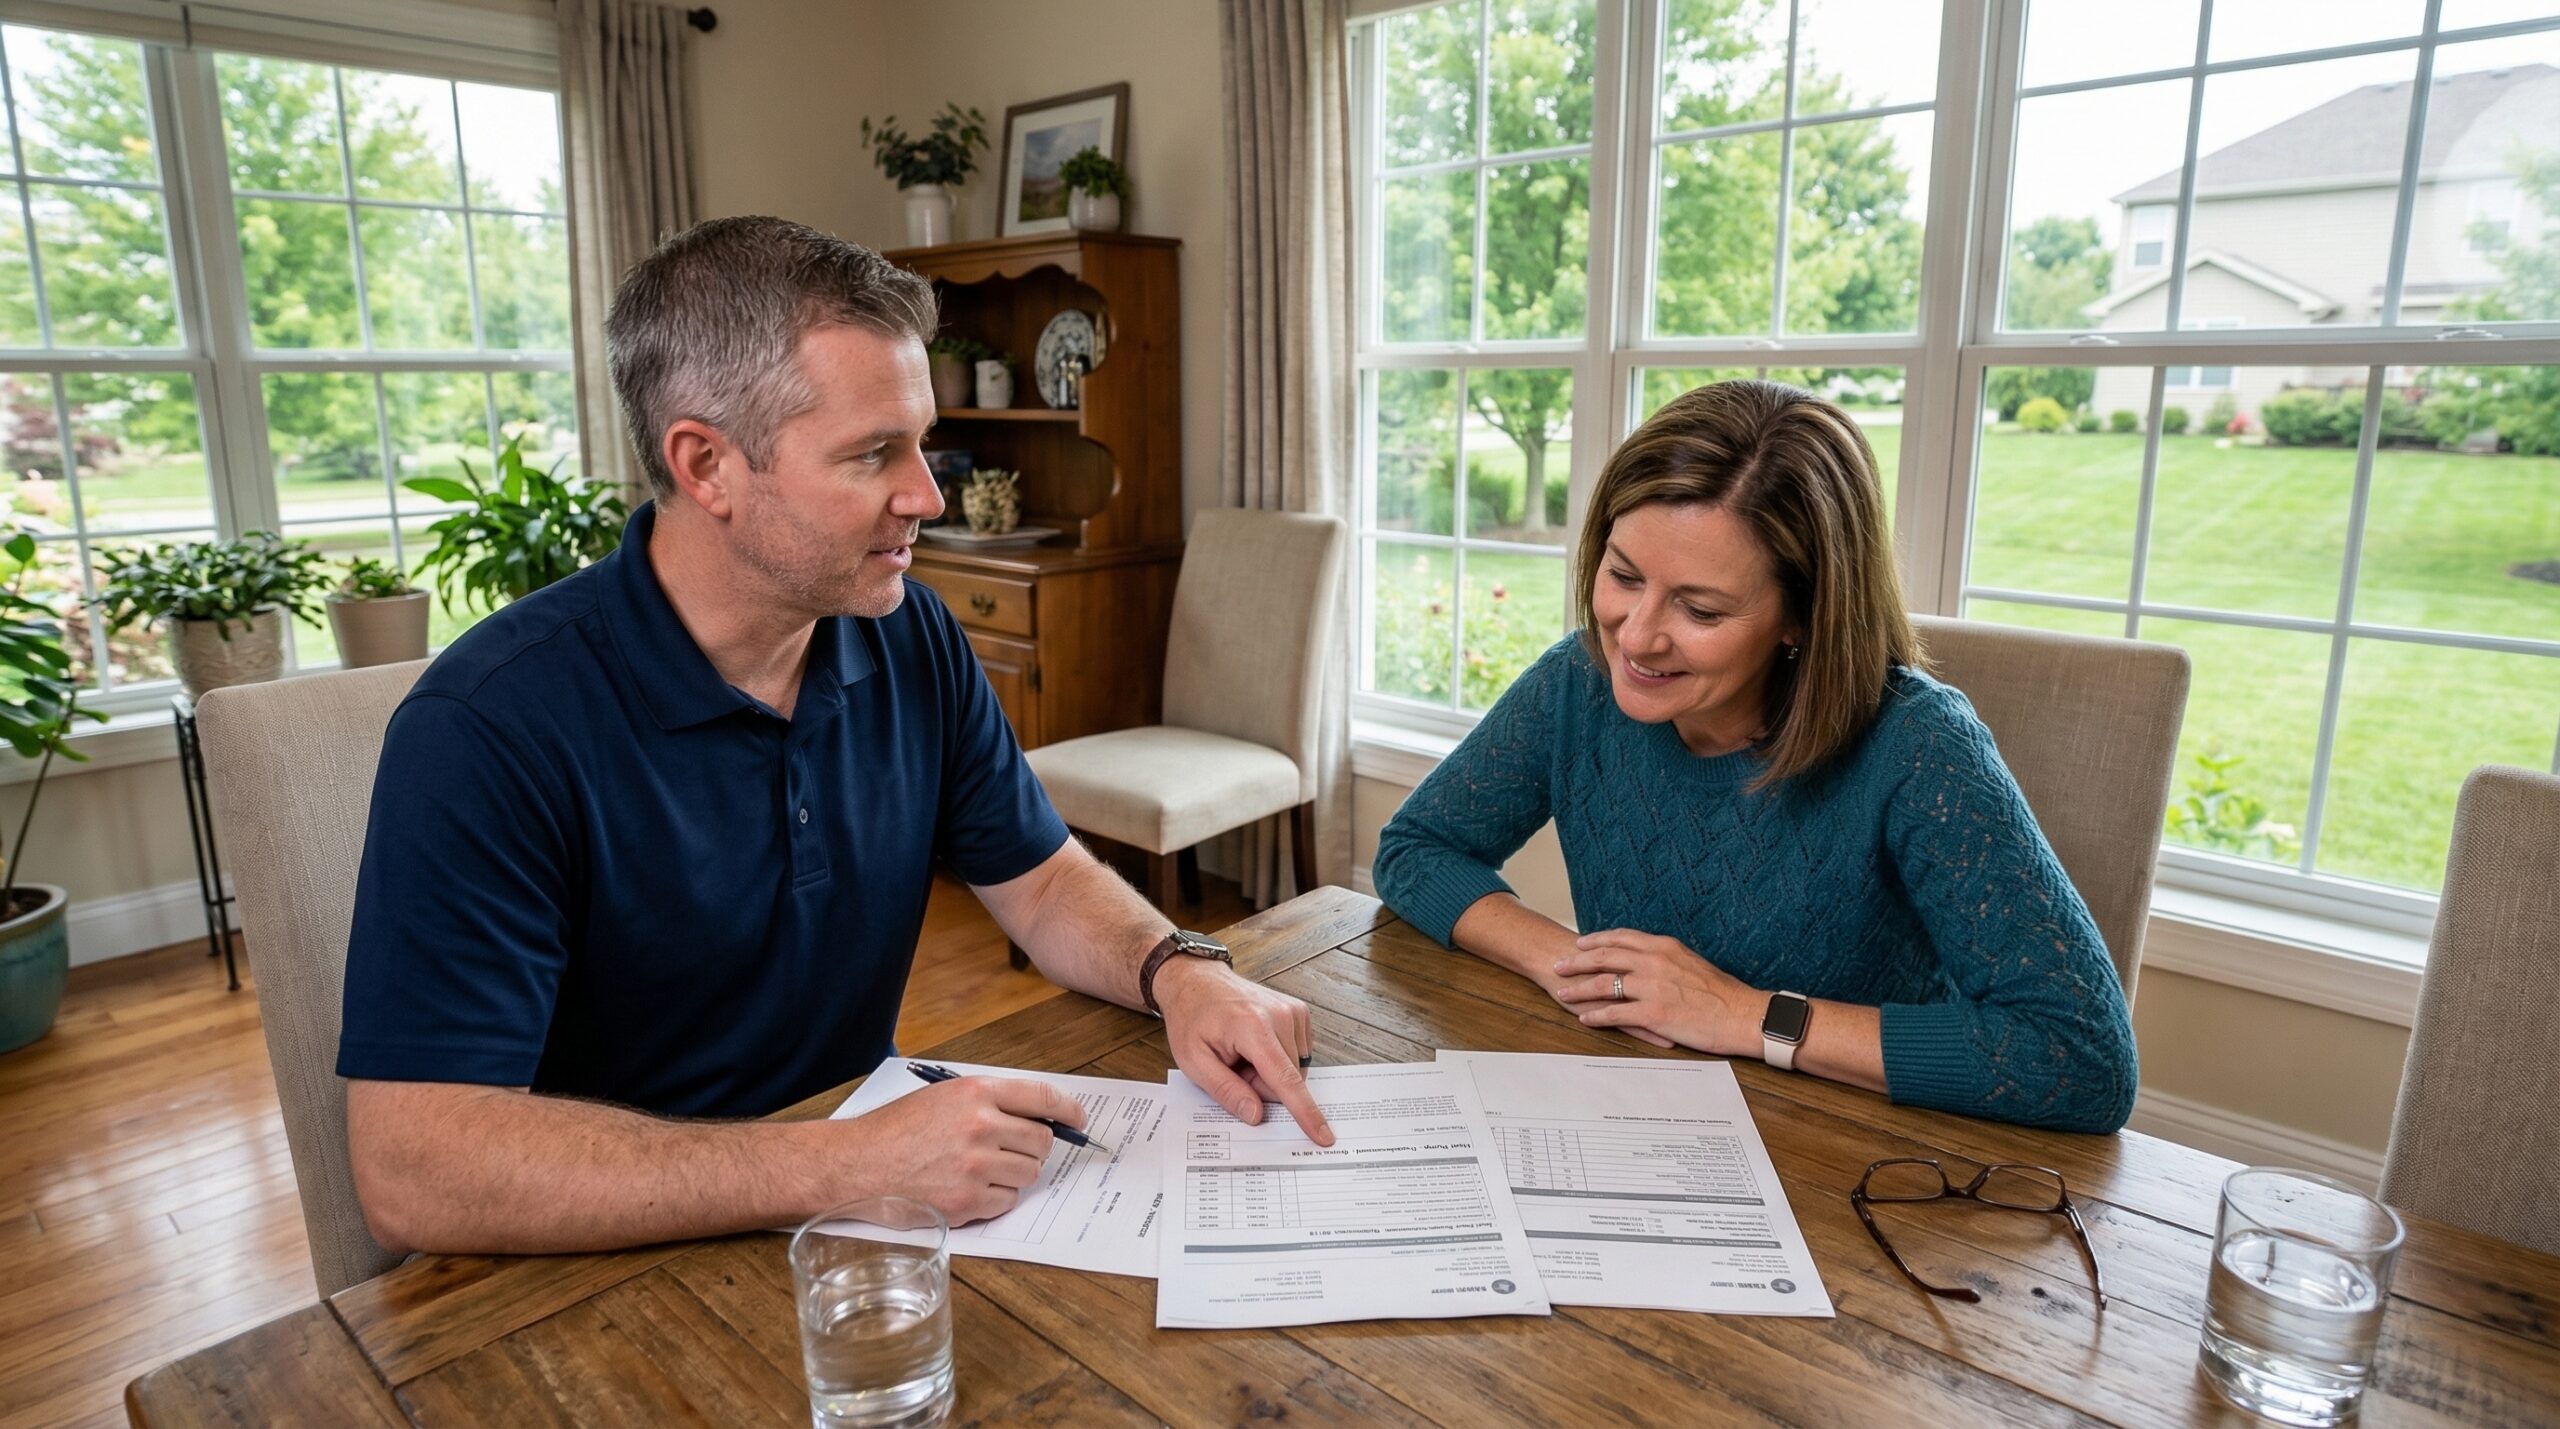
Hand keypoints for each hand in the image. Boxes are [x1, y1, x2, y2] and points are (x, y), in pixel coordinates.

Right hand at [837, 1076, 1088, 1225]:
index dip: (1068, 1110)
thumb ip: (988, 1102)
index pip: (1042, 1097)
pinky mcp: (967, 1202)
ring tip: (981, 1171)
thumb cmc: (896, 1131)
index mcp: (976, 1093)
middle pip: (1042, 1141)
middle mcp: (980, 1126)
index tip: (1078, 1120)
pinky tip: (968, 1190)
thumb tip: (1035, 1116)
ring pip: (1028, 1174)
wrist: (856, 1164)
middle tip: (1014, 1152)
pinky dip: (995, 1200)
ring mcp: (975, 1166)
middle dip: (1034, 1148)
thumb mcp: (942, 1098)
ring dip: (1014, 1175)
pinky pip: (1007, 1202)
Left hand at [1154, 955, 1334, 1145]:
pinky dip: (1278, 1058)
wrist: (1197, 982)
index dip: (1305, 1113)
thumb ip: (1226, 1091)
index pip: (1286, 1080)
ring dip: (1269, 1072)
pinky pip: (1298, 1054)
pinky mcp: (1299, 1012)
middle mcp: (1280, 1016)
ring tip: (1242, 1052)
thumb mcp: (1194, 1061)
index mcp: (1253, 1028)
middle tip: (1234, 1066)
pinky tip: (1257, 1045)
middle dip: (1262, 1085)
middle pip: (1289, 1079)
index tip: (1323, 1136)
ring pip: (1295, 1069)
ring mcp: (1293, 1011)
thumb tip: (1256, 1115)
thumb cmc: (1193, 1018)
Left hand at [1553, 929, 1762, 1055]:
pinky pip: (1616, 1012)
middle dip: (1578, 961)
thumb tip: (1650, 959)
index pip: (1622, 937)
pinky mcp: (1654, 1012)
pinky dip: (1596, 1015)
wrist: (1742, 1014)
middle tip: (1559, 964)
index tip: (1581, 943)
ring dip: (1579, 988)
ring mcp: (1653, 986)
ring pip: (1604, 983)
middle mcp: (1655, 961)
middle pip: (1606, 956)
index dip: (1597, 940)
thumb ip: (1667, 959)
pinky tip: (1585, 1018)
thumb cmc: (1722, 994)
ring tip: (1563, 993)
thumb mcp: (1692, 963)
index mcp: (1664, 947)